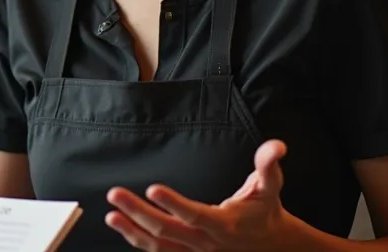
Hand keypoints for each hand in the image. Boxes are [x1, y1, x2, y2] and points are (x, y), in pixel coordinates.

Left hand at [105, 140, 299, 250]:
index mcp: (223, 225)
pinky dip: (138, 240)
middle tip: (115, 194)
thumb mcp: (269, 187)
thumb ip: (268, 165)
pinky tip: (122, 225)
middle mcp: (206, 243)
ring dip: (132, 231)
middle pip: (167, 231)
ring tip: (111, 214)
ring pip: (159, 247)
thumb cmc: (265, 212)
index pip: (194, 215)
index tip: (152, 188)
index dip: (174, 204)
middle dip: (138, 213)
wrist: (270, 246)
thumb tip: (276, 145)